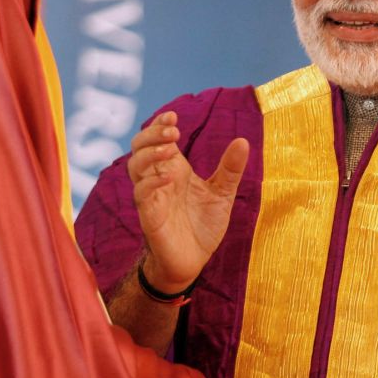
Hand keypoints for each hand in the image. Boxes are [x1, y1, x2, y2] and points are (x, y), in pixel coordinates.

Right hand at [128, 112, 248, 292]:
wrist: (193, 261)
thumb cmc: (203, 225)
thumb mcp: (222, 194)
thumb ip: (230, 169)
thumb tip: (242, 141)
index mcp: (174, 170)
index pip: (158, 140)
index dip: (160, 125)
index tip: (174, 116)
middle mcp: (159, 179)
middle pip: (140, 147)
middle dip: (152, 134)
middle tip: (173, 131)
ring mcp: (152, 197)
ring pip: (135, 167)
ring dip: (150, 154)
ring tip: (171, 148)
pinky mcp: (150, 216)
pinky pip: (142, 194)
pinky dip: (153, 182)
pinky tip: (170, 177)